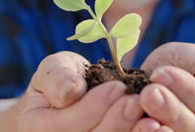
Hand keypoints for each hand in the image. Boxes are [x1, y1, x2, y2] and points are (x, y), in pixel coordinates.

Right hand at [0, 51, 144, 131]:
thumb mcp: (54, 69)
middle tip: (138, 102)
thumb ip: (57, 77)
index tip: (118, 86)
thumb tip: (71, 91)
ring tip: (153, 121)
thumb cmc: (62, 80)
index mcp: (36, 127)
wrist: (71, 99)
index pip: (64, 125)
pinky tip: (159, 130)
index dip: (93, 107)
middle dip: (115, 123)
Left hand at [136, 42, 194, 131]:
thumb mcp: (186, 58)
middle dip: (170, 110)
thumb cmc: (172, 68)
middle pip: (193, 129)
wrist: (149, 84)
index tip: (162, 73)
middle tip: (149, 93)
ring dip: (152, 129)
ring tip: (139, 108)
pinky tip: (128, 124)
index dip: (188, 90)